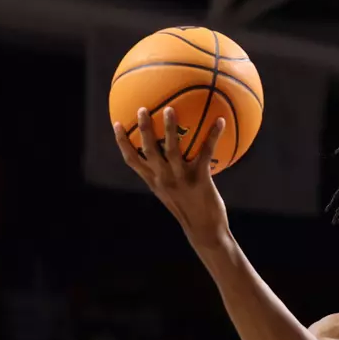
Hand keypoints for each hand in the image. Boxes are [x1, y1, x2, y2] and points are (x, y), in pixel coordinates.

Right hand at [113, 106, 230, 247]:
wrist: (204, 230)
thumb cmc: (190, 210)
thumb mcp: (172, 194)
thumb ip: (168, 176)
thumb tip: (171, 156)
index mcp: (154, 181)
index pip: (132, 160)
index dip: (122, 142)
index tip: (117, 124)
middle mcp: (164, 179)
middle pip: (149, 150)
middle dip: (143, 129)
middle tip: (142, 109)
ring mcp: (181, 179)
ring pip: (172, 149)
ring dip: (170, 128)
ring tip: (170, 109)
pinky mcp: (200, 179)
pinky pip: (206, 152)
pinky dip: (213, 135)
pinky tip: (220, 121)